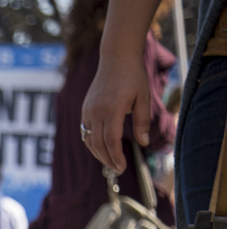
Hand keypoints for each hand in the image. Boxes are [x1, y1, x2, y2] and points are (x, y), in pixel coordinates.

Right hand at [81, 57, 150, 173]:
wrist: (116, 59)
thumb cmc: (133, 77)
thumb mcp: (144, 98)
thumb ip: (142, 121)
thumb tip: (143, 143)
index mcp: (112, 108)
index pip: (110, 140)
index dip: (115, 156)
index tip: (122, 166)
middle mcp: (96, 111)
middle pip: (98, 143)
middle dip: (107, 159)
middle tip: (117, 169)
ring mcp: (88, 111)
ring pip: (89, 140)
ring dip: (98, 153)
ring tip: (110, 161)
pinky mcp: (85, 109)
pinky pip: (85, 131)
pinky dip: (92, 143)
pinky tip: (101, 148)